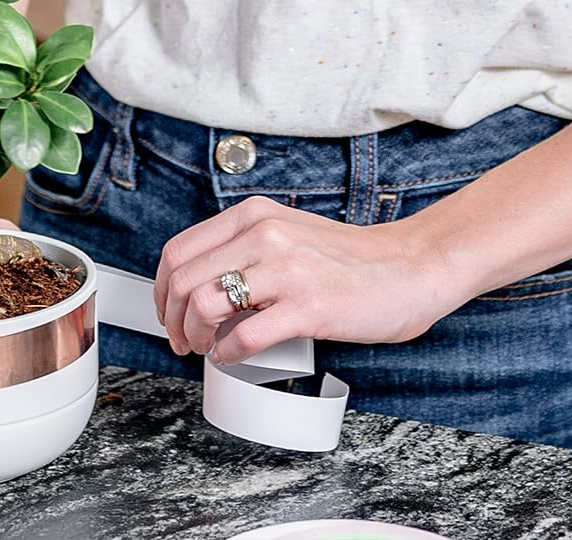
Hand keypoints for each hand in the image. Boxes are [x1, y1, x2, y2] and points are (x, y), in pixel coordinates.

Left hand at [152, 195, 457, 364]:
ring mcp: (286, 269)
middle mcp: (264, 234)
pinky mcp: (308, 306)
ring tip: (206, 349)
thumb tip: (198, 285)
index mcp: (253, 215)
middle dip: (172, 320)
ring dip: (195, 337)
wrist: (410, 266)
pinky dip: (227, 354)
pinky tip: (232, 357)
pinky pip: (244, 336)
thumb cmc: (350, 259)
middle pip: (183, 280)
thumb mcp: (287, 232)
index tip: (167, 312)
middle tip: (182, 340)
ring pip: (205, 305)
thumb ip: (245, 247)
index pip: (179, 250)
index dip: (162, 289)